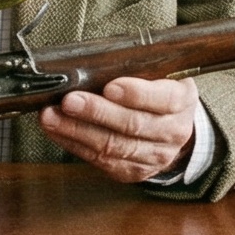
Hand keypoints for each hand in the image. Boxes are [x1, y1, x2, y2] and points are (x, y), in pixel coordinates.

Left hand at [41, 76, 198, 183]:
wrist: (171, 130)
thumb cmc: (157, 94)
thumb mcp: (159, 74)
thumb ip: (135, 69)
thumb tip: (92, 63)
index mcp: (182, 101)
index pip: (164, 99)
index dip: (137, 94)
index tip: (111, 86)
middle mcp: (172, 132)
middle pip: (133, 125)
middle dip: (96, 112)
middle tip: (69, 101)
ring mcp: (154, 156)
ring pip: (113, 146)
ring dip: (77, 131)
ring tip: (52, 117)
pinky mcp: (133, 171)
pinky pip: (101, 160)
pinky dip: (75, 144)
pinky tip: (58, 132)